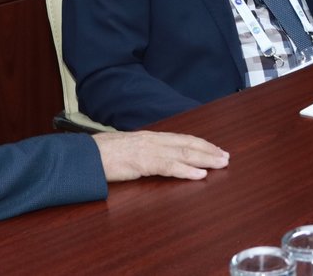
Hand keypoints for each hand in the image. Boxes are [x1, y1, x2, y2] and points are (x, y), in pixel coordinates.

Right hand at [94, 130, 228, 181]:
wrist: (85, 156)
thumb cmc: (102, 154)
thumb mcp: (128, 150)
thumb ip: (143, 152)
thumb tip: (155, 159)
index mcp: (151, 137)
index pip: (182, 139)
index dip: (200, 143)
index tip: (215, 148)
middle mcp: (153, 140)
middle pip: (188, 144)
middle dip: (209, 150)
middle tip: (226, 156)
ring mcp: (149, 150)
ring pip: (184, 153)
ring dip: (205, 159)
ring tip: (221, 164)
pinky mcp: (143, 163)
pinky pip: (169, 167)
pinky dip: (187, 170)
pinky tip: (200, 174)